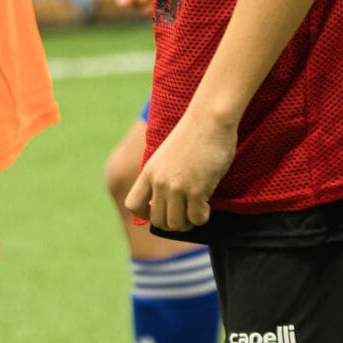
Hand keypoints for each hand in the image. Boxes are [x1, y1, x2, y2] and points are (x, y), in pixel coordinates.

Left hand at [124, 104, 236, 236]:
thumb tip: (165, 199)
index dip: (145, 215)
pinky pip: (196, 218)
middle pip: (158, 221)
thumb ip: (161, 175)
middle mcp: (159, 182)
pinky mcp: (196, 190)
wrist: (209, 119)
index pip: (133, 205)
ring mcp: (177, 187)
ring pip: (176, 224)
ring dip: (188, 223)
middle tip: (186, 215)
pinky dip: (202, 218)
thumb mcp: (166, 155)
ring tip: (197, 212)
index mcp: (148, 172)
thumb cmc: (193, 134)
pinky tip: (207, 207)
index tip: (161, 211)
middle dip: (172, 223)